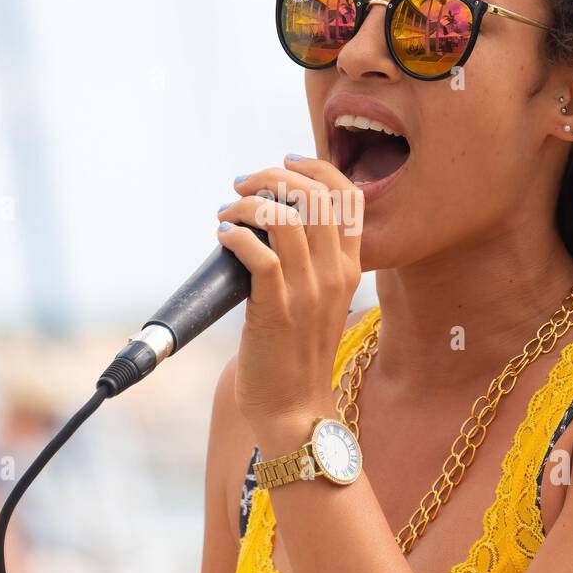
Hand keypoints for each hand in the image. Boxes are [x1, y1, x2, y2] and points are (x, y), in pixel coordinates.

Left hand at [216, 154, 364, 434]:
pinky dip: (235, 235)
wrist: (295, 410)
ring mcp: (308, 291)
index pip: (349, 197)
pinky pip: (258, 252)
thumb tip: (275, 218)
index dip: (317, 168)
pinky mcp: (276, 309)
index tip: (285, 163)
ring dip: (248, 203)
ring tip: (228, 212)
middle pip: (314, 196)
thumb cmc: (298, 354)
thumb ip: (311, 262)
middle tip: (243, 184)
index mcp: (350, 268)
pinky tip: (223, 238)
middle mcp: (334, 274)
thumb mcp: (320, 301)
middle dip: (273, 177)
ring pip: (284, 217)